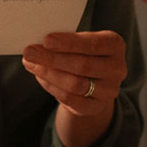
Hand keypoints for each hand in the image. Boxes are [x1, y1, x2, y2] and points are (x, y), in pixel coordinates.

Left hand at [22, 29, 126, 146]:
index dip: (69, 43)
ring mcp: (109, 90)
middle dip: (52, 59)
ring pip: (75, 84)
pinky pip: (70, 99)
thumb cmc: (84, 52)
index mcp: (115, 45)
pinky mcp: (96, 106)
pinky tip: (40, 76)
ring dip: (49, 74)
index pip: (93, 44)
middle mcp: (117, 68)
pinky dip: (51, 87)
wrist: (96, 80)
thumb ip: (65, 41)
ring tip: (31, 64)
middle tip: (30, 52)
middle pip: (82, 65)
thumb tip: (37, 44)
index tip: (46, 40)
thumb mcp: (81, 41)